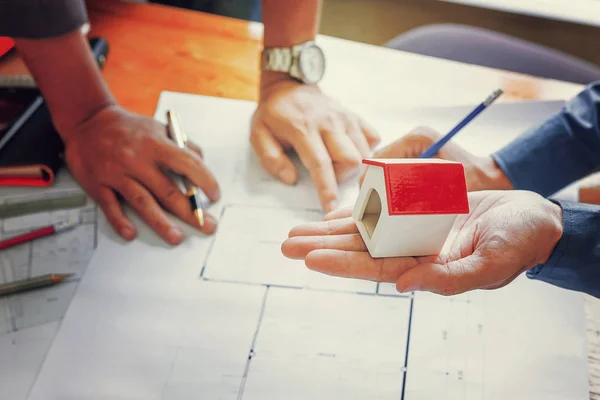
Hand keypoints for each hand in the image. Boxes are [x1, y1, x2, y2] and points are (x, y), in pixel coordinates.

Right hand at [62, 105, 220, 244]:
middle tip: (207, 226)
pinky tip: (131, 234)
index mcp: (155, 144)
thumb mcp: (158, 127)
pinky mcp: (98, 183)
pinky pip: (110, 205)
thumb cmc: (128, 128)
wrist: (88, 122)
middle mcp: (137, 160)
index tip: (215, 195)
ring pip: (142, 202)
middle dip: (190, 211)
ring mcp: (116, 173)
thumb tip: (201, 162)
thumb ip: (182, 143)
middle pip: (167, 190)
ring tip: (176, 237)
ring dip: (160, 222)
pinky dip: (119, 221)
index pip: (187, 163)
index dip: (204, 180)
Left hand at [251, 76, 379, 211]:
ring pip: (363, 151)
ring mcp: (344, 117)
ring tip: (336, 163)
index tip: (331, 207)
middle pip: (351, 159)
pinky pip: (372, 137)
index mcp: (303, 129)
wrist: (288, 84)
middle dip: (342, 176)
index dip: (327, 188)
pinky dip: (366, 148)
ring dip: (353, 165)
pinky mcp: (354, 115)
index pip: (320, 163)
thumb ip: (272, 159)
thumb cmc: (273, 114)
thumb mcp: (259, 135)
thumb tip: (291, 179)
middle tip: (328, 175)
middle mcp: (328, 122)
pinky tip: (350, 149)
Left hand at [282, 191, 562, 294]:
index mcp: (426, 269)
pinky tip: (333, 212)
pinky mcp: (420, 211)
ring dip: (331, 230)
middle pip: (359, 250)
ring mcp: (414, 231)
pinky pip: (382, 211)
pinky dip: (357, 210)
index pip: (374, 268)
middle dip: (323, 246)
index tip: (309, 257)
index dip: (341, 262)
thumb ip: (448, 278)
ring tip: (298, 230)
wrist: (535, 217)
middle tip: (287, 244)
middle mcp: (414, 252)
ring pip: (364, 231)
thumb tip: (402, 286)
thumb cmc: (520, 242)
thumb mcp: (490, 263)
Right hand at [362, 127, 511, 190]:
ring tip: (374, 198)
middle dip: (372, 177)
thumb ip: (416, 185)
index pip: (382, 155)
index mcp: (418, 137)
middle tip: (366, 197)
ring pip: (384, 163)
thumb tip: (387, 191)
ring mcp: (414, 144)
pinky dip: (388, 179)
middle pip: (380, 158)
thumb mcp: (441, 184)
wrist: (486, 176)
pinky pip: (393, 166)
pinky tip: (386, 195)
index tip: (365, 191)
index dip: (370, 174)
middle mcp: (414, 137)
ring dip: (378, 179)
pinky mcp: (416, 152)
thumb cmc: (470, 180)